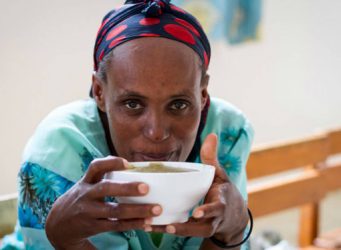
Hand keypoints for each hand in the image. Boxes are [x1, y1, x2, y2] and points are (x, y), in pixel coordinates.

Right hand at [45, 156, 161, 248]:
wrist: (58, 224)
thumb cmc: (82, 198)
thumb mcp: (86, 184)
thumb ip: (103, 174)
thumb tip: (132, 165)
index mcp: (86, 181)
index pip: (95, 167)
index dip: (111, 163)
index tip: (128, 163)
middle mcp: (86, 195)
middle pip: (106, 189)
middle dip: (126, 188)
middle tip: (146, 188)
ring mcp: (89, 212)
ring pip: (114, 210)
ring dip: (136, 210)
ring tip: (155, 210)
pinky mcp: (94, 226)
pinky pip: (115, 225)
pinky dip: (132, 224)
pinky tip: (146, 223)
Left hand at [152, 134, 248, 246]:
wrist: (234, 216)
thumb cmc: (223, 191)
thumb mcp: (220, 174)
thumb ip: (212, 157)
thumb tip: (212, 134)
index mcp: (220, 201)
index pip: (217, 208)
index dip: (207, 211)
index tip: (196, 213)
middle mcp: (215, 218)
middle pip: (204, 228)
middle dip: (186, 228)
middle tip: (169, 226)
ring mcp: (207, 227)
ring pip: (194, 234)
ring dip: (174, 231)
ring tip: (155, 227)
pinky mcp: (197, 231)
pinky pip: (185, 234)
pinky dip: (168, 231)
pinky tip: (151, 227)